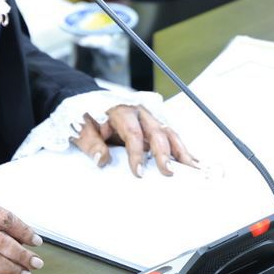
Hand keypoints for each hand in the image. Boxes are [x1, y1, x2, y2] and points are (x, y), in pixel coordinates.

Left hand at [70, 104, 196, 176]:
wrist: (86, 101)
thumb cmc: (86, 117)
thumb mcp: (81, 129)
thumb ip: (91, 143)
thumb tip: (102, 159)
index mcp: (121, 111)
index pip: (132, 133)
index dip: (137, 154)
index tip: (139, 172)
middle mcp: (138, 112)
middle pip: (156, 132)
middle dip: (164, 153)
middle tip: (169, 171)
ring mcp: (148, 118)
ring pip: (168, 132)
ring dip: (181, 151)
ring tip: (192, 168)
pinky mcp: (152, 125)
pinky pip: (170, 136)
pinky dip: (181, 148)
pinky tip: (192, 161)